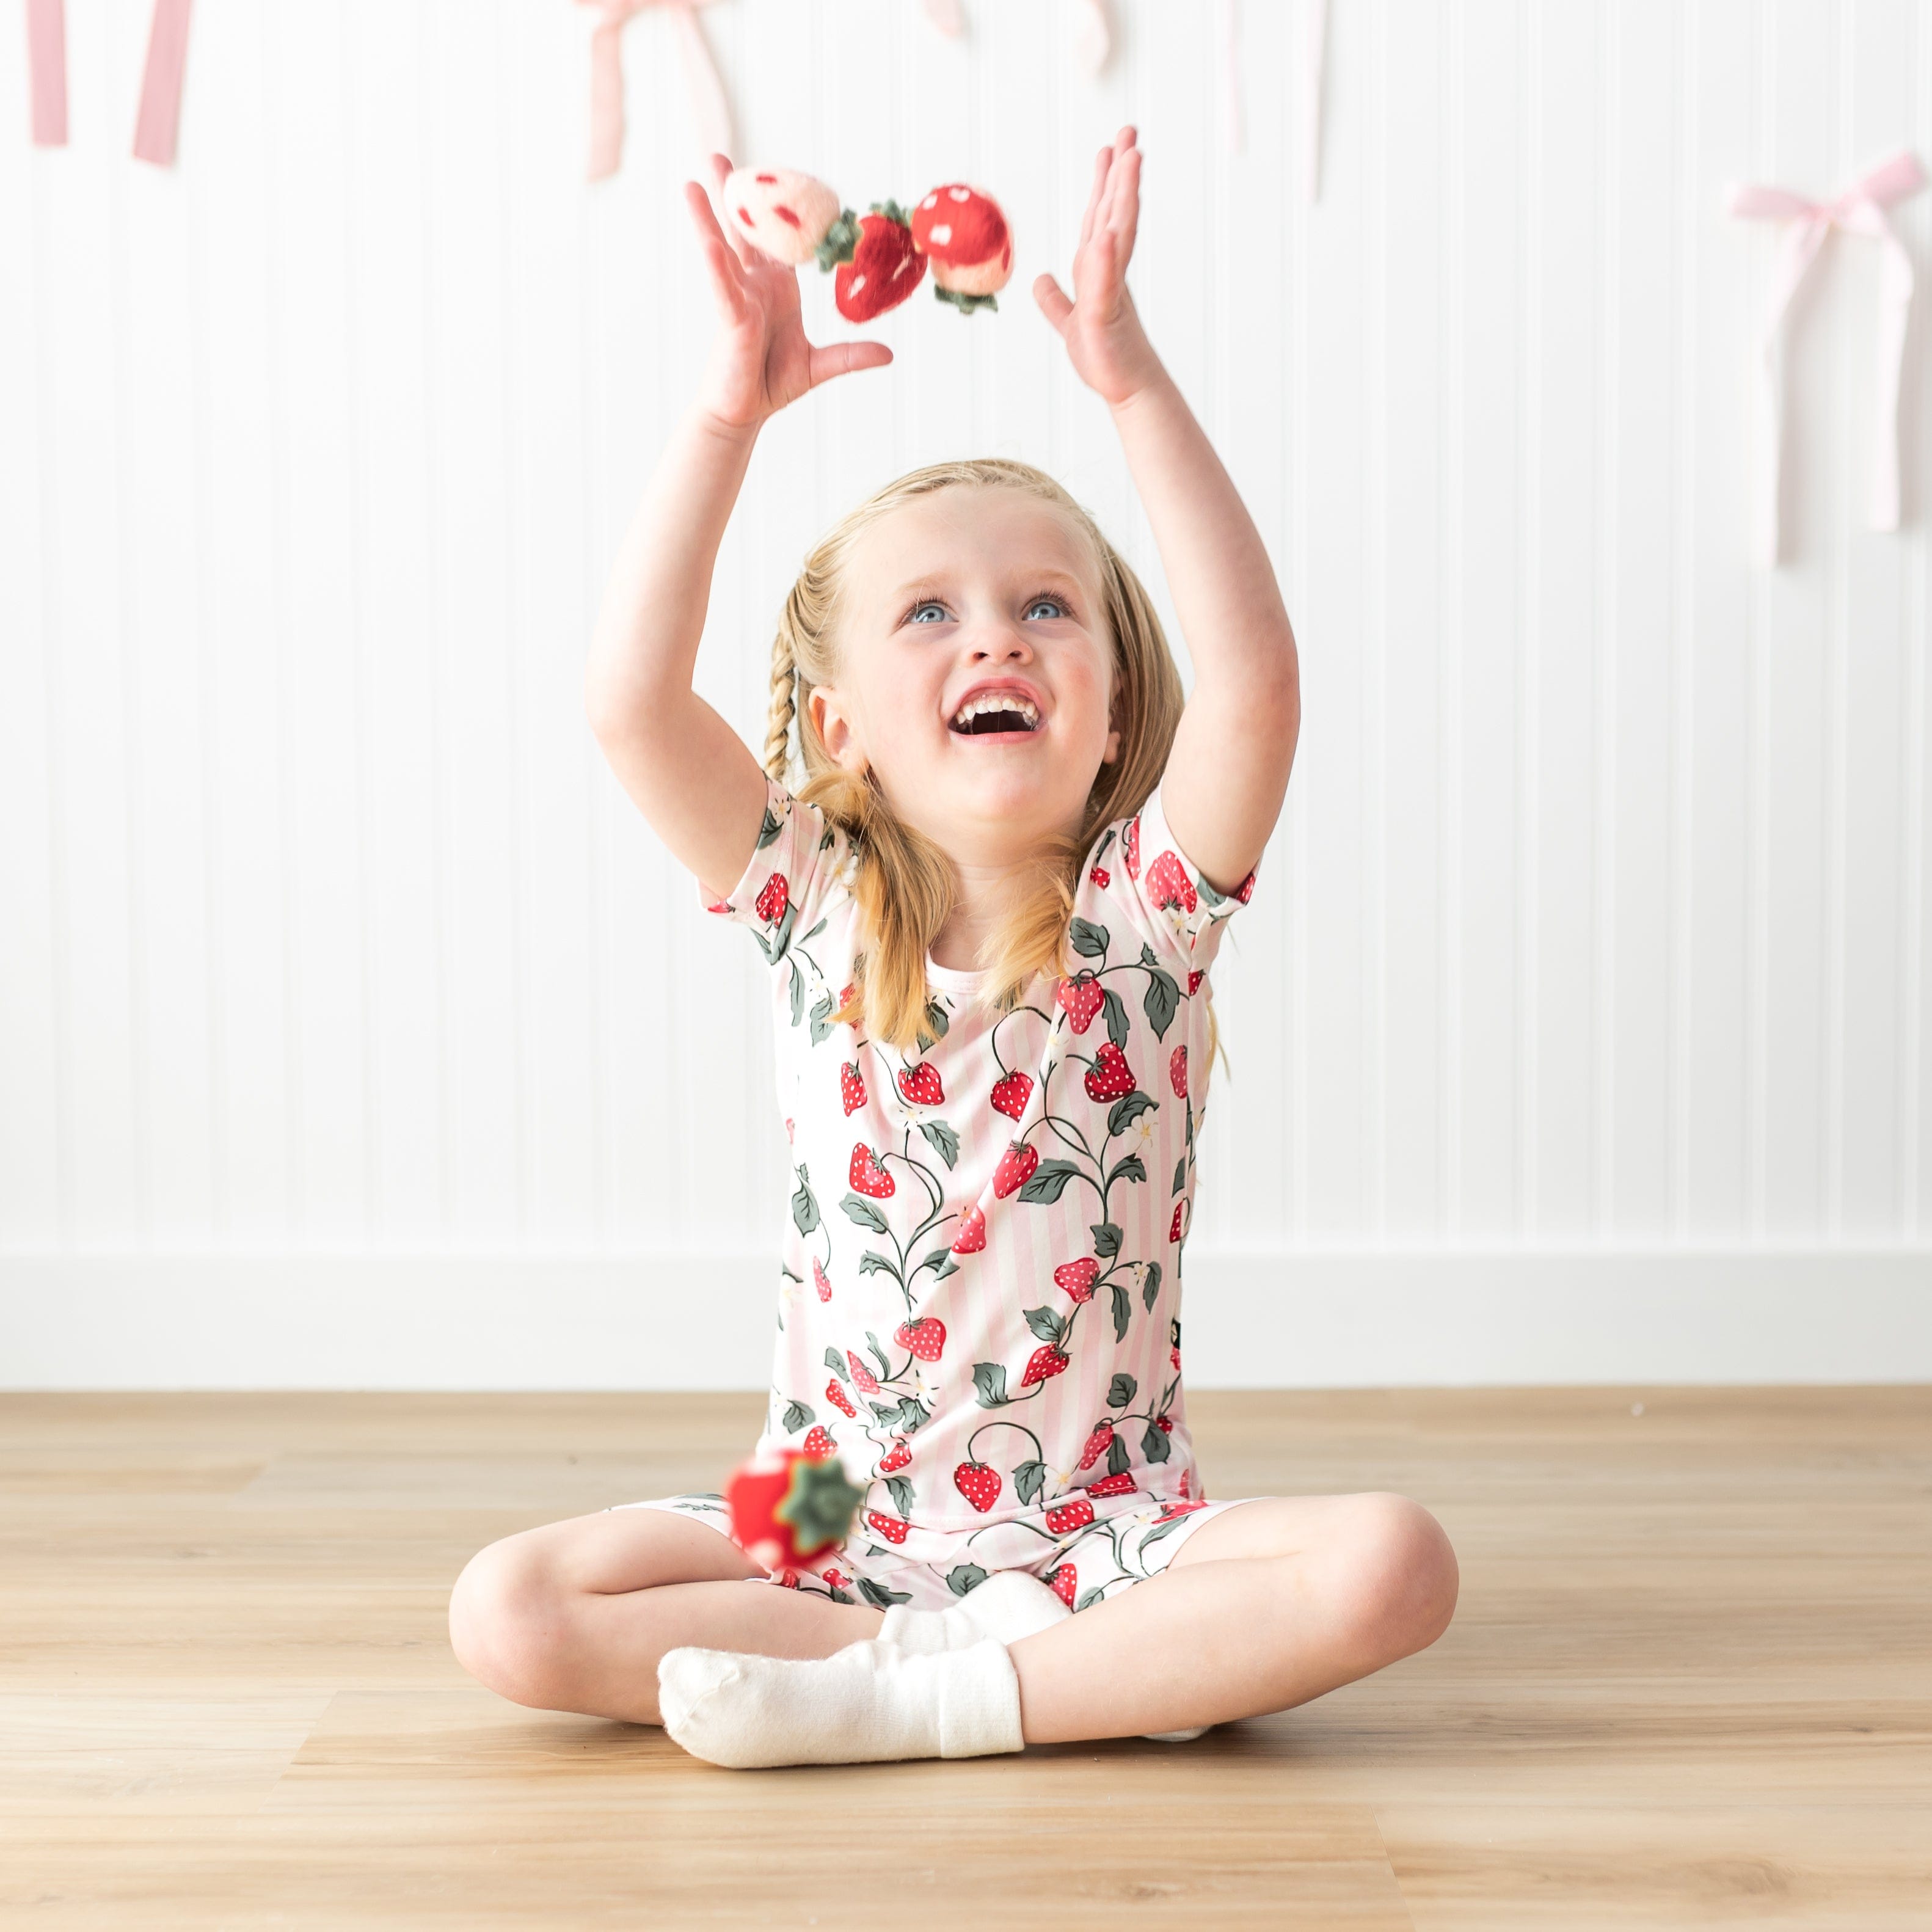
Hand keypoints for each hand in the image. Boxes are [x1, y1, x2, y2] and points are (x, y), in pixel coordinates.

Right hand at [684, 153, 892, 431]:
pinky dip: (717, 265)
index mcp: (775, 287)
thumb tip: (888, 353)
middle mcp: (753, 285)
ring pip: (722, 251)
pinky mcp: (730, 320)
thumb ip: (851, 355)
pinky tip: (708, 241)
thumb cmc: (773, 385)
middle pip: (742, 232)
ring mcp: (738, 299)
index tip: (777, 176)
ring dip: (707, 216)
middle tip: (718, 156)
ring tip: (692, 180)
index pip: (778, 239)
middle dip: (731, 195)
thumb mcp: (820, 366)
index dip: (779, 209)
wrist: (745, 413)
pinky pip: (724, 288)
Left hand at [1034, 126, 1165, 407]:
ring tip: (1131, 159)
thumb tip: (1040, 281)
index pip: (1101, 216)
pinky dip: (1104, 257)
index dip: (1104, 183)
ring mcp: (1111, 289)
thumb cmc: (1104, 356)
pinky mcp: (1107, 314)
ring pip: (1117, 233)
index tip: (1110, 150)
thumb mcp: (1070, 321)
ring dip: (1123, 196)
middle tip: (1131, 132)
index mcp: (1099, 269)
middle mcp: (1109, 271)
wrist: (1126, 388)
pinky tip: (1105, 233)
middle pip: (1115, 212)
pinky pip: (1105, 280)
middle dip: (1122, 172)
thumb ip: (1055, 300)